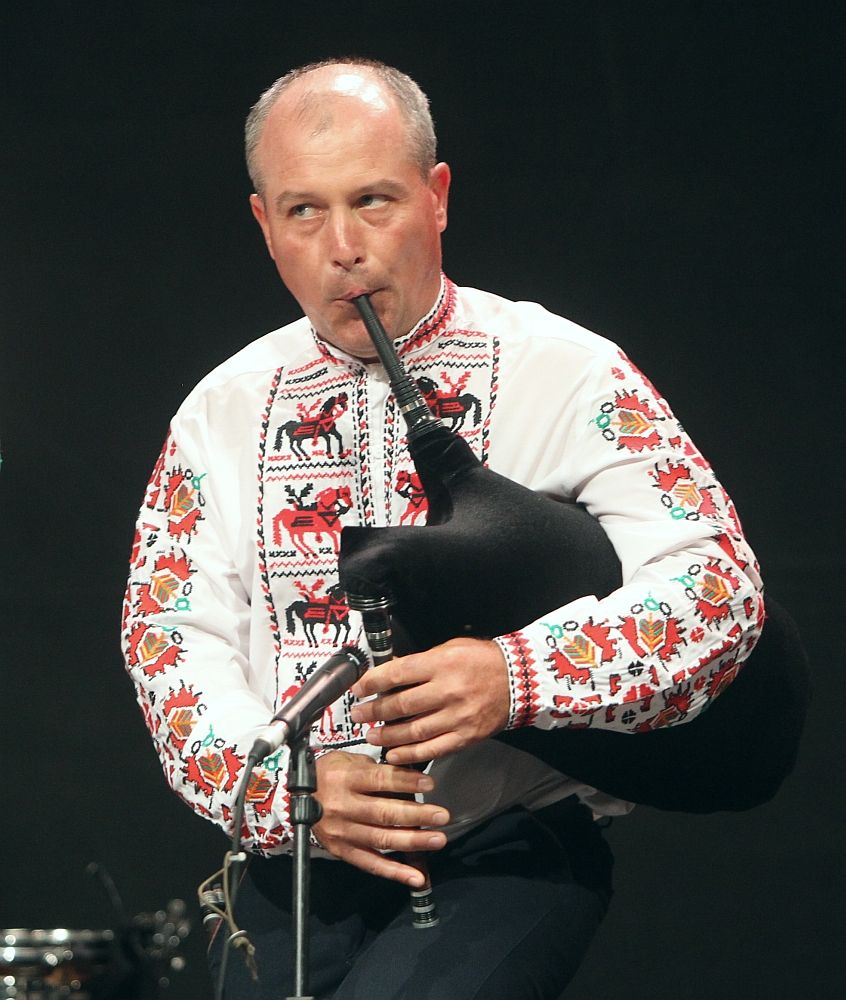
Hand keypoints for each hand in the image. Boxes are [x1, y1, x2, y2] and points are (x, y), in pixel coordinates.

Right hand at [312, 750, 449, 886]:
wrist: (294, 796)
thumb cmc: (329, 773)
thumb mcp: (349, 760)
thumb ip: (376, 769)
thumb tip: (411, 777)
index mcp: (346, 779)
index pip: (381, 780)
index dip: (406, 783)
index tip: (430, 786)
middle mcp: (343, 806)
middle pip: (384, 813)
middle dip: (416, 815)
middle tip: (442, 816)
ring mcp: (342, 832)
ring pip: (381, 840)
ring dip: (412, 842)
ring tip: (438, 839)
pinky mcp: (341, 851)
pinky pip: (370, 864)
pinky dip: (394, 872)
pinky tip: (416, 877)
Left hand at [349, 637, 510, 765]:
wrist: (519, 678)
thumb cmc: (482, 660)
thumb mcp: (449, 649)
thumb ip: (420, 663)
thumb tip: (390, 673)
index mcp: (441, 664)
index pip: (397, 674)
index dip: (372, 682)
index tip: (358, 688)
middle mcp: (447, 690)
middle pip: (400, 705)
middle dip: (373, 711)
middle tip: (358, 714)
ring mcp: (457, 716)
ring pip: (413, 731)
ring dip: (387, 736)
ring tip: (371, 735)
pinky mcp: (465, 736)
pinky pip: (432, 749)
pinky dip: (410, 755)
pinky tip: (393, 755)